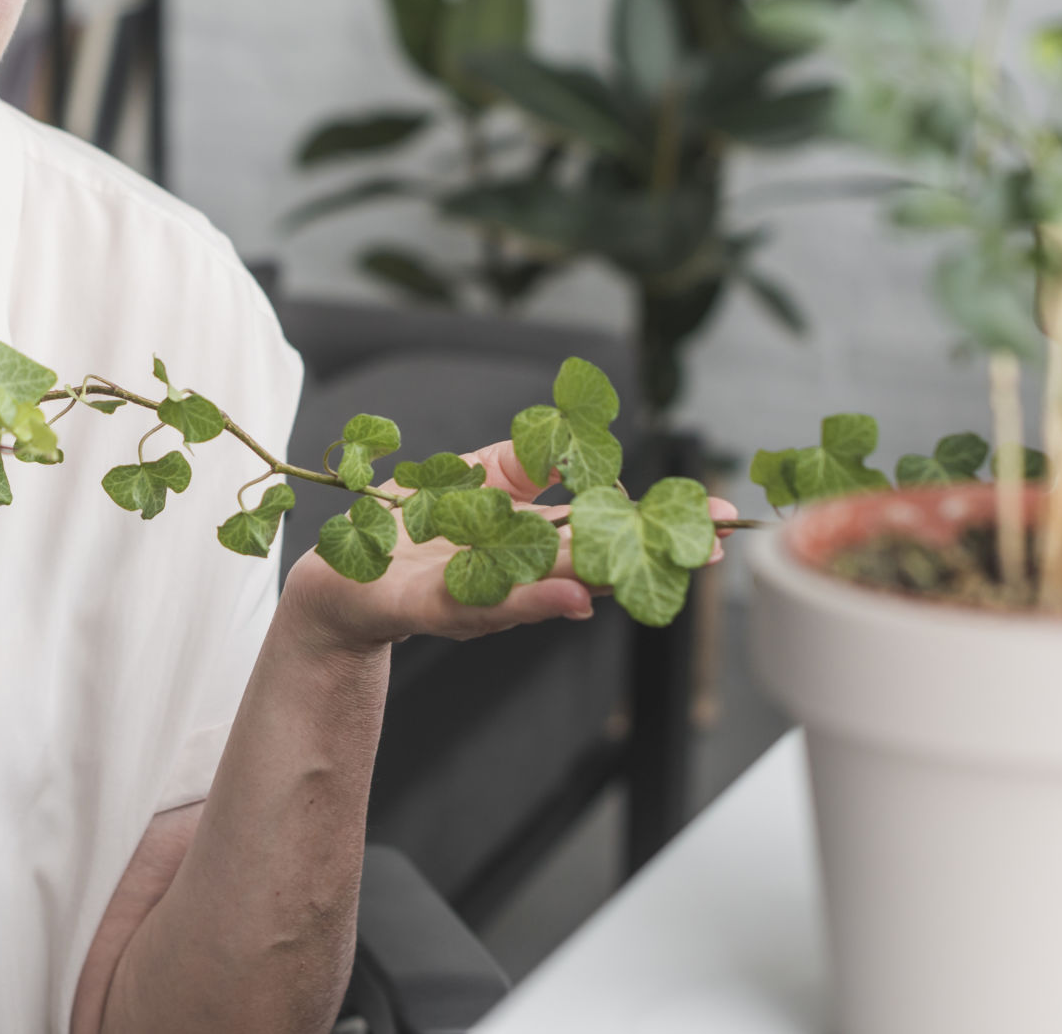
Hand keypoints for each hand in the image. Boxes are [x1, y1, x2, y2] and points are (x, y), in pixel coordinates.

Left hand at [279, 441, 739, 655]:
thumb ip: (533, 464)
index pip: (608, 533)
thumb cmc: (414, 532)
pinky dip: (526, 602)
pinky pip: (478, 605)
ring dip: (600, 575)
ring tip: (656, 561)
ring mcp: (476, 595)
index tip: (723, 519)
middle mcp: (515, 575)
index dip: (662, 527)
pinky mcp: (424, 607)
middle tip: (711, 546)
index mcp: (533, 543)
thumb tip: (592, 453)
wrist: (339, 578)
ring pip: (545, 587)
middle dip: (652, 554)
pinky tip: (569, 595)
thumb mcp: (478, 482)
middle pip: (593, 563)